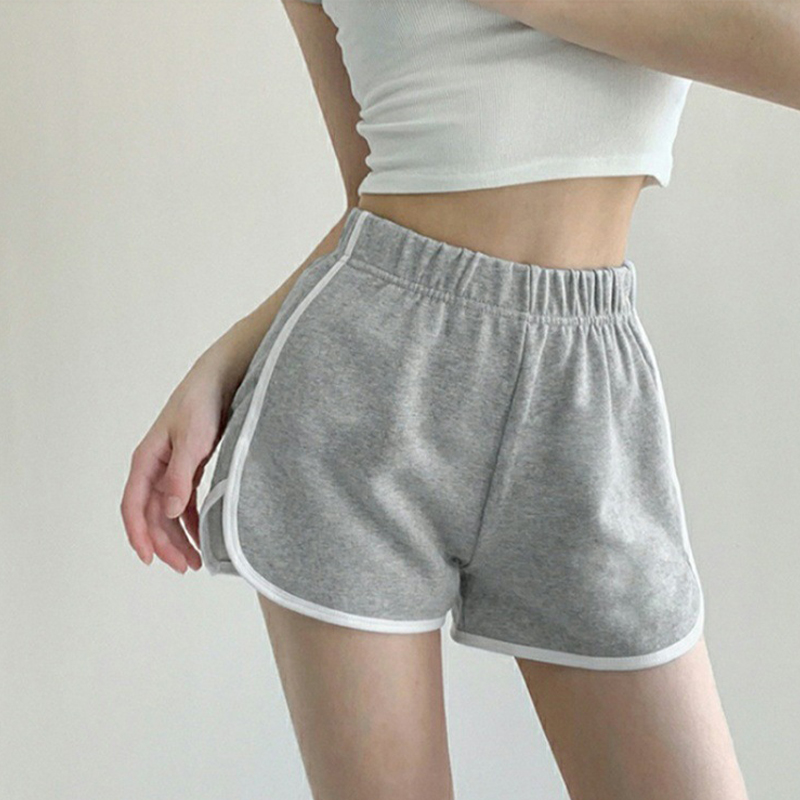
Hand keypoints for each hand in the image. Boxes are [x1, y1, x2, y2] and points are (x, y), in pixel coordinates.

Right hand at [120, 359, 232, 572]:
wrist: (220, 380)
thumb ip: (180, 476)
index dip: (139, 535)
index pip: (133, 505)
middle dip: (165, 544)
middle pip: (151, 515)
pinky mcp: (189, 468)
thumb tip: (167, 512)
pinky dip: (191, 520)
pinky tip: (203, 535)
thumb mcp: (193, 440)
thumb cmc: (202, 404)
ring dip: (178, 537)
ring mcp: (171, 468)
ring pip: (167, 512)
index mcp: (147, 460)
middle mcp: (155, 467)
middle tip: (187, 567)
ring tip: (196, 560)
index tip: (150, 560)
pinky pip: (184, 502)